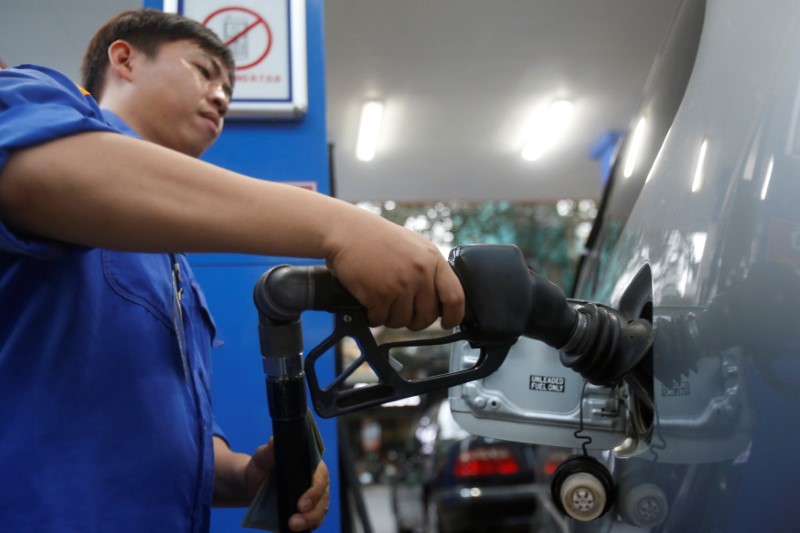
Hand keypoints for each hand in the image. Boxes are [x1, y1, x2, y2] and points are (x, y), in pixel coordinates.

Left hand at [246, 439, 330, 530]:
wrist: (251, 485)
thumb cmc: (259, 468)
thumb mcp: (260, 459)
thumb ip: (267, 452)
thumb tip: (274, 440)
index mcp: (310, 464)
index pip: (320, 476)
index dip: (314, 491)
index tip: (301, 504)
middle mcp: (315, 481)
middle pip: (323, 498)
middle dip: (312, 512)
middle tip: (294, 521)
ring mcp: (313, 498)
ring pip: (319, 512)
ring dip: (309, 522)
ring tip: (291, 527)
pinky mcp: (306, 512)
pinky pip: (311, 522)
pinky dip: (305, 528)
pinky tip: (290, 530)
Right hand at [325, 212, 464, 329]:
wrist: (346, 230)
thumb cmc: (376, 238)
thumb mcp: (413, 246)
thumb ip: (428, 270)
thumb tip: (438, 300)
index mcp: (432, 259)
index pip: (455, 297)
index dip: (454, 316)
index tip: (447, 323)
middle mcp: (420, 272)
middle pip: (428, 316)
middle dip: (415, 321)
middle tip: (403, 313)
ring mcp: (401, 284)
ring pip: (402, 321)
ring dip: (390, 317)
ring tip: (381, 301)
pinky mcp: (380, 294)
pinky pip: (380, 320)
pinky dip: (373, 316)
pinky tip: (368, 301)